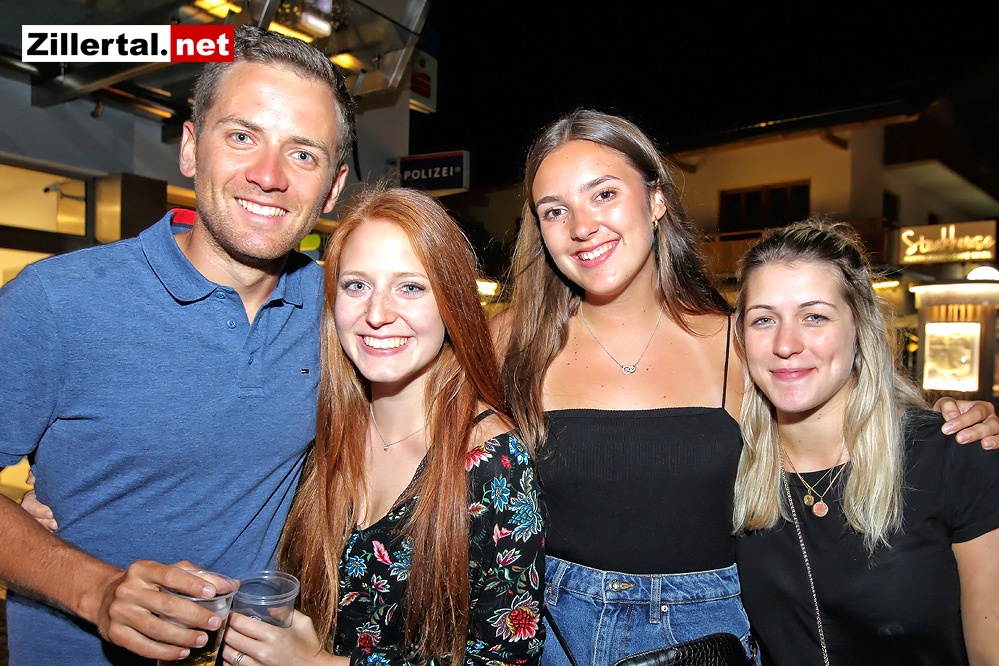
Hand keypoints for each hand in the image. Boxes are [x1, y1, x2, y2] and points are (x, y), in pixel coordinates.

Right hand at [21, 473, 56, 531]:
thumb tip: (31, 481)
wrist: (57, 496)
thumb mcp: (42, 481)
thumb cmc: (48, 488)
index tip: (51, 513)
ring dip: (48, 529)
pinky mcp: (44, 526)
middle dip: (45, 523)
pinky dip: (50, 533)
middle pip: (35, 520)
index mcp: (29, 501)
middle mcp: (30, 513)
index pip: (31, 506)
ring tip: (57, 528)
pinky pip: (45, 531)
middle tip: (55, 524)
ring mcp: (37, 520)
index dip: (40, 510)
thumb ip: (36, 477)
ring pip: (39, 527)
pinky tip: (58, 533)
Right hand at [96, 561, 224, 660]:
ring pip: (155, 628)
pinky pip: (142, 646)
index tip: (214, 593)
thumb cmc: (147, 584)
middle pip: (166, 604)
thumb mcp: (168, 572)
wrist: (104, 596)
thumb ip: (198, 576)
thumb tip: (231, 584)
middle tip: (214, 623)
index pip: (170, 574)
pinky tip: (182, 652)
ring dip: (182, 637)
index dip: (192, 584)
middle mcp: (129, 589)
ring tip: (202, 640)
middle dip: (194, 616)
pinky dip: (165, 651)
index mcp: (143, 569)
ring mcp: (119, 612)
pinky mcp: (115, 633)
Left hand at [221, 610, 336, 665]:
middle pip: (230, 637)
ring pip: (227, 654)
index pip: (240, 623)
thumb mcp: (303, 623)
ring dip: (226, 644)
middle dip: (226, 628)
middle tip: (227, 623)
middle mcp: (262, 652)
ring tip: (229, 637)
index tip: (232, 612)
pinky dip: (229, 659)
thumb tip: (268, 606)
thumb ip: (286, 612)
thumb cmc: (309, 647)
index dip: (232, 616)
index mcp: (273, 635)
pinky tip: (235, 652)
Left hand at [935, 398, 998, 448]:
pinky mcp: (995, 440)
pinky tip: (988, 448)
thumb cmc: (949, 413)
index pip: (976, 412)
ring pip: (998, 433)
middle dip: (975, 432)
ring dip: (992, 440)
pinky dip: (997, 445)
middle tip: (959, 439)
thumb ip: (947, 406)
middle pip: (990, 424)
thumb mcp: (944, 404)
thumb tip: (951, 416)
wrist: (950, 425)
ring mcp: (994, 430)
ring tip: (984, 445)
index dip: (962, 421)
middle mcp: (991, 418)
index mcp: (980, 407)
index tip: (946, 429)